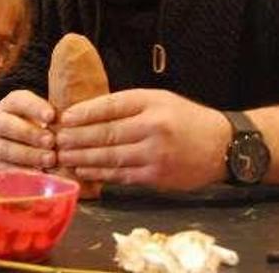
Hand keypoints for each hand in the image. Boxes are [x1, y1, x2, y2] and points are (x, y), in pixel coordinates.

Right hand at [0, 89, 56, 169]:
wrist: (8, 147)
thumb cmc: (36, 127)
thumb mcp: (41, 116)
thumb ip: (53, 117)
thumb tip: (69, 123)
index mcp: (10, 105)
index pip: (19, 101)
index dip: (35, 108)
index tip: (51, 116)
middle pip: (8, 125)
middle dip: (31, 133)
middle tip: (51, 141)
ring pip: (7, 149)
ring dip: (30, 155)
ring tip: (50, 160)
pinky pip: (6, 170)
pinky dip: (24, 173)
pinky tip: (40, 175)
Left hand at [56, 89, 229, 190]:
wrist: (224, 146)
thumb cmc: (186, 119)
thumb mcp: (160, 100)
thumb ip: (128, 105)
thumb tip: (87, 112)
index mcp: (152, 103)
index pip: (111, 105)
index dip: (84, 112)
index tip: (63, 117)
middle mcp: (152, 127)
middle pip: (105, 133)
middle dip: (76, 138)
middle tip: (55, 140)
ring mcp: (154, 154)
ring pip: (109, 156)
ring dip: (82, 158)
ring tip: (62, 157)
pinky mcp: (156, 176)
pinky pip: (120, 175)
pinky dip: (99, 173)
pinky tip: (83, 171)